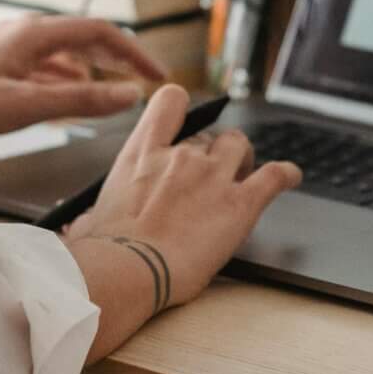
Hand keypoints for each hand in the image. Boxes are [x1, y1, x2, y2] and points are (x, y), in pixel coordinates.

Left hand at [0, 15, 166, 138]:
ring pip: (65, 51)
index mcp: (34, 34)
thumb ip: (79, 102)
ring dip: (94, 68)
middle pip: (85, 37)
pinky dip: (67, 78)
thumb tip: (129, 95)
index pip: (100, 33)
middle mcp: (24, 32)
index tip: (157, 76)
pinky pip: (44, 64)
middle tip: (144, 82)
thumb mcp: (25, 106)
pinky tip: (69, 95)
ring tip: (115, 91)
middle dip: (118, 58)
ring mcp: (9, 45)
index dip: (134, 53)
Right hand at [66, 85, 299, 345]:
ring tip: (243, 175)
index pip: (170, 102)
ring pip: (241, 146)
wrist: (128, 271)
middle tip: (211, 177)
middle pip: (209, 134)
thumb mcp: (90, 221)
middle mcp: (181, 154)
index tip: (184, 125)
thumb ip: (93, 215)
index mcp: (142, 153)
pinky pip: (274, 176)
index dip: (183, 109)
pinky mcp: (241, 203)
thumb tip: (81, 228)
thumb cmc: (103, 253)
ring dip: (243, 160)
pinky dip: (286, 174)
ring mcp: (213, 175)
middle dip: (212, 153)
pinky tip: (291, 176)